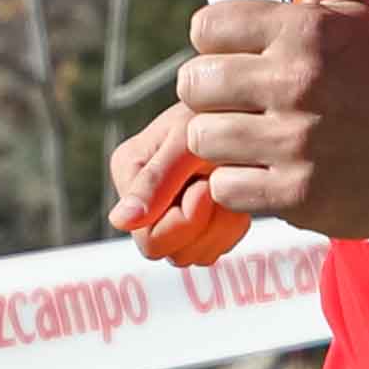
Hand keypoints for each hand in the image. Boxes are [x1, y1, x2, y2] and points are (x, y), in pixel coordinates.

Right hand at [105, 108, 244, 264]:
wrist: (248, 113)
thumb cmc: (219, 113)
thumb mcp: (188, 140)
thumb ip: (155, 180)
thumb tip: (120, 222)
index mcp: (128, 171)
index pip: (150, 236)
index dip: (186, 219)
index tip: (206, 186)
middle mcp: (141, 196)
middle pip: (170, 250)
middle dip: (204, 225)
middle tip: (218, 187)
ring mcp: (168, 212)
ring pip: (194, 254)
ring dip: (221, 226)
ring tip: (227, 187)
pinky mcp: (194, 221)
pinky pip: (212, 248)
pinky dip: (230, 228)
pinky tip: (234, 199)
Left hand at [174, 0, 368, 239]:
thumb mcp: (349, 4)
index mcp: (305, 29)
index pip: (206, 27)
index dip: (222, 45)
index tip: (253, 58)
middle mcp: (299, 81)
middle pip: (194, 84)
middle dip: (214, 95)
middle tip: (250, 102)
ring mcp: (296, 141)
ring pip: (204, 138)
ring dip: (226, 143)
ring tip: (262, 138)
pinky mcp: (295, 195)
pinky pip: (226, 187)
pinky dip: (242, 185)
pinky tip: (275, 172)